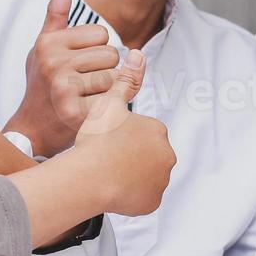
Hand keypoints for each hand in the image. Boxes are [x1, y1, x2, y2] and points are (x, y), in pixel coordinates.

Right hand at [4, 0, 120, 157]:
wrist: (33, 128)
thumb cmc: (43, 82)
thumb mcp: (45, 45)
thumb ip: (57, 12)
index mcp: (49, 42)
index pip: (101, 33)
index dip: (96, 50)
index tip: (78, 64)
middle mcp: (54, 62)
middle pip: (112, 55)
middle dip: (104, 70)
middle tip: (82, 84)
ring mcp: (63, 87)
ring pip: (116, 77)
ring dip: (108, 89)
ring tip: (85, 97)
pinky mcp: (76, 111)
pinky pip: (116, 98)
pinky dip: (110, 107)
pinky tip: (90, 111)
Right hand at [71, 50, 175, 216]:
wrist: (89, 176)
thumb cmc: (96, 139)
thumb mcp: (109, 104)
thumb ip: (125, 81)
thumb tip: (138, 53)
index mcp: (157, 130)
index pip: (143, 133)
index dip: (123, 136)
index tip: (107, 141)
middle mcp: (166, 155)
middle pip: (147, 155)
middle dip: (131, 157)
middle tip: (105, 157)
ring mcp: (161, 180)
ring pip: (145, 177)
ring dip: (131, 176)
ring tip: (107, 173)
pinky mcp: (153, 202)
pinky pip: (142, 197)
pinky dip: (130, 196)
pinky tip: (112, 190)